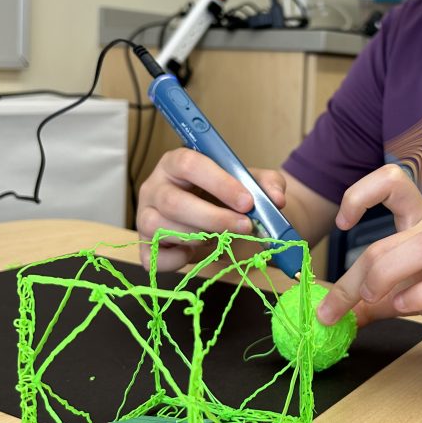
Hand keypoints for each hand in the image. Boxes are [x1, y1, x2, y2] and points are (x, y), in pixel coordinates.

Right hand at [136, 147, 287, 270]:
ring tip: (221, 238)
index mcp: (177, 163)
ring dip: (199, 238)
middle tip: (246, 227)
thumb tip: (276, 199)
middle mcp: (155, 187)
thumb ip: (268, 184)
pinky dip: (179, 260)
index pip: (189, 164)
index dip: (218, 183)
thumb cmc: (229, 198)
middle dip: (214, 218)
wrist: (223, 223)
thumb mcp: (252, 184)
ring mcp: (145, 217)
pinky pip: (155, 258)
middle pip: (173, 202)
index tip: (247, 202)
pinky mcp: (145, 246)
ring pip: (162, 229)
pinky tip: (196, 252)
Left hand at [316, 165, 421, 344]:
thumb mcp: (416, 288)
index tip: (342, 223)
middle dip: (358, 273)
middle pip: (395, 236)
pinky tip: (405, 308)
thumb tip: (335, 315)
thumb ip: (377, 299)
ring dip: (389, 273)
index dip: (361, 193)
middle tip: (336, 306)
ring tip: (372, 298)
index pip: (393, 182)